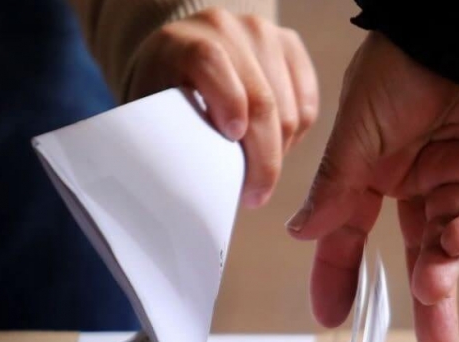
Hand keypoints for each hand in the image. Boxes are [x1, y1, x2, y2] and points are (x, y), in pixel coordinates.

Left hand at [127, 8, 318, 207]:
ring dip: (279, 153)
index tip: (232, 138)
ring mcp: (264, 35)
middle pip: (261, 98)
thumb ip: (165, 139)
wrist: (182, 54)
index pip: (212, 63)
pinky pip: (307, 106)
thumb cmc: (163, 96)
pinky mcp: (291, 47)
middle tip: (253, 196)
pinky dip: (295, 136)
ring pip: (290, 110)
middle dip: (263, 158)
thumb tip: (184, 196)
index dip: (227, 101)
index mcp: (183, 42)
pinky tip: (274, 149)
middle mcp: (228, 29)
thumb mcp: (151, 111)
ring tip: (258, 176)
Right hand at [286, 33, 458, 341]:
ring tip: (434, 290)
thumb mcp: (357, 130)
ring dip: (446, 267)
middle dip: (424, 298)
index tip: (331, 315)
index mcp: (372, 169)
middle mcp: (415, 178)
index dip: (339, 273)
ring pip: (454, 240)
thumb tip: (301, 233)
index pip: (350, 232)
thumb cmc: (404, 67)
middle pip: (417, 250)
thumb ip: (335, 186)